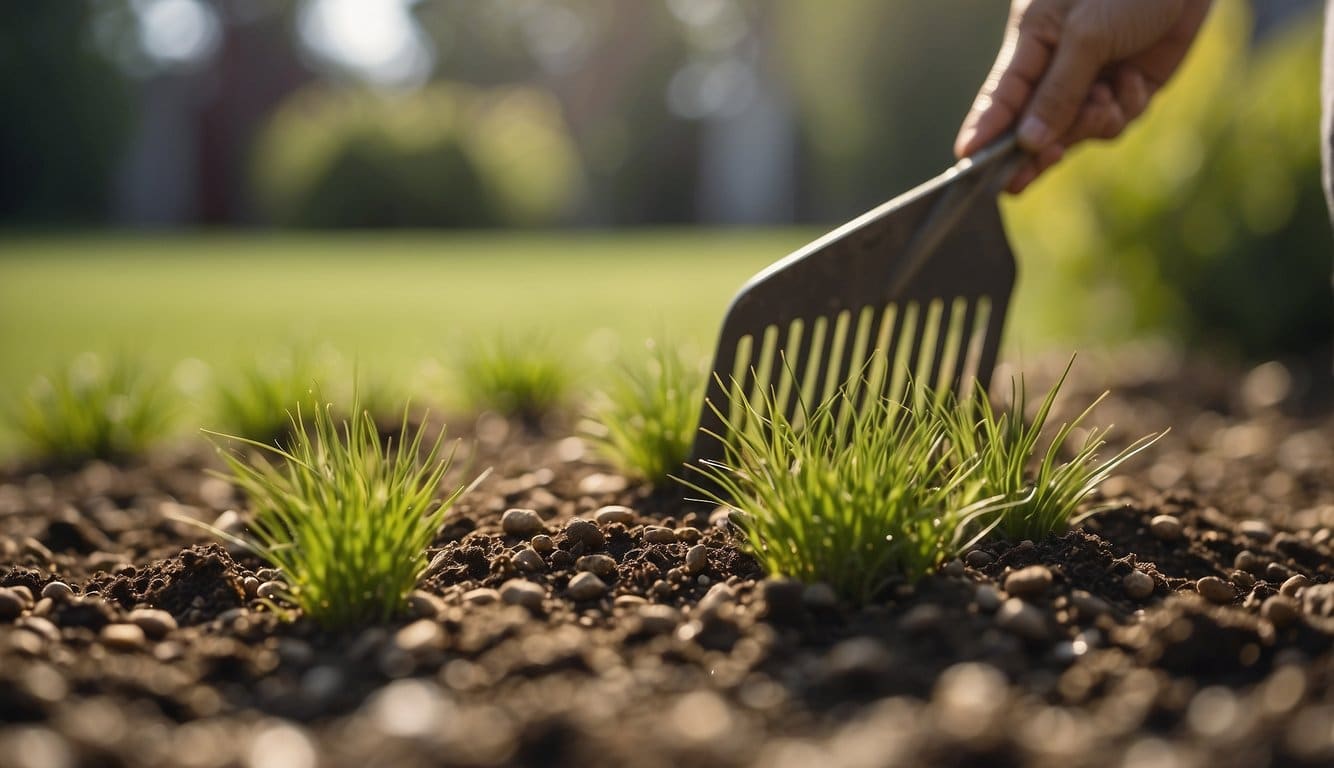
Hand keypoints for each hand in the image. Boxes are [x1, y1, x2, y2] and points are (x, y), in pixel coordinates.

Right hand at [956, 0, 1211, 192]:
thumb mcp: (1087, 35)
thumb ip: (1058, 92)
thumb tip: (1030, 143)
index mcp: (1032, 40)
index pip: (999, 96)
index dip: (983, 130)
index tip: (966, 162)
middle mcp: (1058, 64)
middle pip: (1035, 125)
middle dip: (1032, 152)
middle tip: (1020, 182)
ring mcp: (1094, 77)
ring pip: (1078, 129)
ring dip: (1091, 123)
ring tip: (1106, 97)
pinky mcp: (1129, 84)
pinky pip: (1117, 119)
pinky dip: (1126, 107)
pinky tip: (1134, 79)